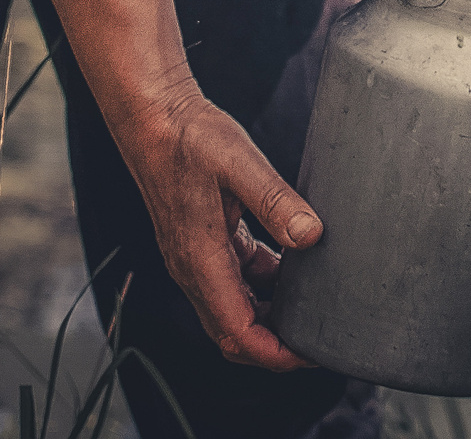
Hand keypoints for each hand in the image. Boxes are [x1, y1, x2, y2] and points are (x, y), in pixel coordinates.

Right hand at [120, 84, 319, 368]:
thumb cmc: (189, 136)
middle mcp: (193, 269)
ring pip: (233, 308)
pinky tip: (289, 262)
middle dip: (275, 346)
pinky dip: (260, 283)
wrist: (152, 116)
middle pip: (234, 334)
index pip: (237, 333)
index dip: (276, 355)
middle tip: (318, 338)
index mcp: (200, 261)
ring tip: (311, 302)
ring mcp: (193, 258)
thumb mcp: (239, 162)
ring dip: (269, 315)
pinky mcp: (199, 241)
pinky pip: (232, 279)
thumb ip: (275, 200)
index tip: (311, 353)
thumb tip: (311, 236)